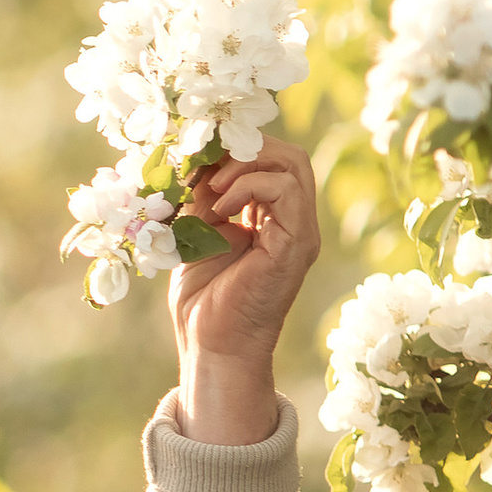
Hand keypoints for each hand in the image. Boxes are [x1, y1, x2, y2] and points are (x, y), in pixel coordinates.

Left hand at [170, 139, 320, 445]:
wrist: (210, 343)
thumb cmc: (202, 296)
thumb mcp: (196, 230)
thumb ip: (203, 193)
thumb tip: (197, 153)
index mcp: (271, 216)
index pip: (268, 158)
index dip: (230, 148)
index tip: (192, 157)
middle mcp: (292, 221)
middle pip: (287, 154)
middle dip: (241, 148)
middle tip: (203, 164)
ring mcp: (299, 233)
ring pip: (293, 164)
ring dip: (244, 163)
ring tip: (212, 186)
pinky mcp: (296, 245)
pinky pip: (287, 190)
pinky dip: (250, 186)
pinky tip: (221, 208)